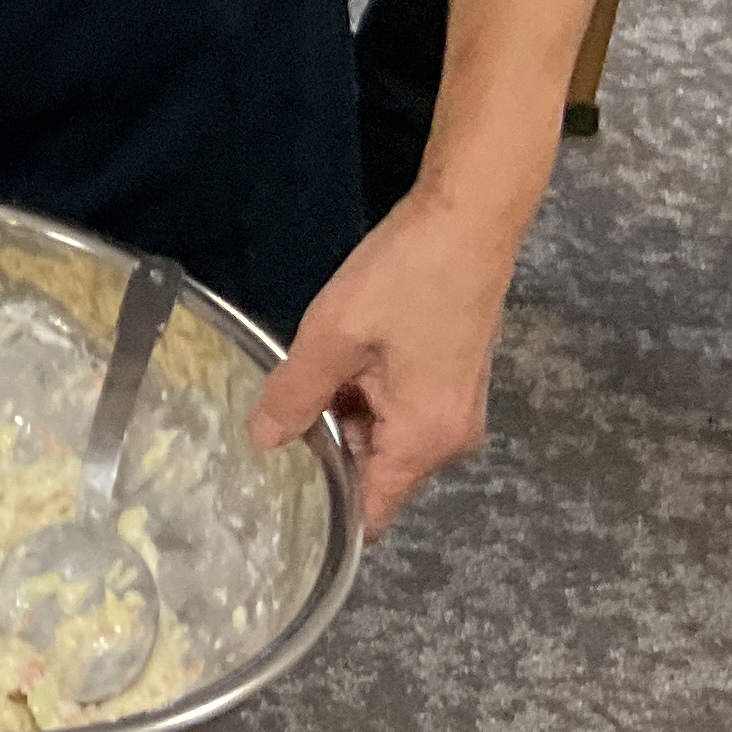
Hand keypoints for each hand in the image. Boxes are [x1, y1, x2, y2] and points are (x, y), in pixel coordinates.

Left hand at [248, 197, 526, 532]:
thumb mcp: (333, 336)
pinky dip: (363, 392)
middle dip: (325, 449)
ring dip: (340, 413)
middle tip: (268, 424)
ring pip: (381, 434)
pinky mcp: (450, 380)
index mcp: (425, 440)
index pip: (371, 510)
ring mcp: (455, 409)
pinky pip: (397, 407)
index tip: (272, 502)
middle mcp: (449, 438)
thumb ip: (295, 395)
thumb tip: (262, 442)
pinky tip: (331, 360)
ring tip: (295, 384)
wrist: (469, 219)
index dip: (324, 512)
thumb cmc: (406, 278)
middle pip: (373, 469)